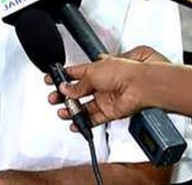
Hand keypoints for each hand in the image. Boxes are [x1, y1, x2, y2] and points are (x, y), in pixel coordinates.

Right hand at [48, 46, 170, 127]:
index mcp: (97, 67)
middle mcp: (102, 82)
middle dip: (64, 95)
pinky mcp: (111, 111)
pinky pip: (94, 119)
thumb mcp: (93, 72)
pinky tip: (75, 123)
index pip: (75, 72)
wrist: (141, 85)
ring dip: (72, 110)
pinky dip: (83, 122)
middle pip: (78, 90)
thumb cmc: (124, 71)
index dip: (62, 75)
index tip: (51, 78)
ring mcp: (106, 97)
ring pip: (84, 106)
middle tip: (54, 97)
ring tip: (62, 111)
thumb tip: (66, 88)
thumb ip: (77, 83)